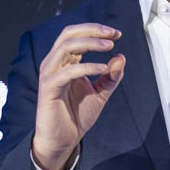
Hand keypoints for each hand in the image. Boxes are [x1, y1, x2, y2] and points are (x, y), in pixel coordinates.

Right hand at [33, 23, 126, 169]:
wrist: (63, 139)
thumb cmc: (76, 115)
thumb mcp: (100, 93)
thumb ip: (111, 77)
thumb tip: (121, 57)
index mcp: (65, 61)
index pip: (77, 35)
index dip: (96, 30)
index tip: (117, 34)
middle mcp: (54, 63)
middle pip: (69, 34)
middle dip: (92, 30)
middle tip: (113, 34)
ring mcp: (49, 74)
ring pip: (66, 46)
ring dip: (90, 43)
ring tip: (110, 46)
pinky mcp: (49, 87)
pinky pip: (68, 71)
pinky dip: (87, 66)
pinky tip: (103, 69)